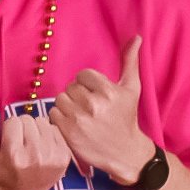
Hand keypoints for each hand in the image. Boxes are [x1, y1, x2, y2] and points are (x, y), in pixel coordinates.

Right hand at [0, 111, 71, 189]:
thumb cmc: (0, 177)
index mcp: (14, 155)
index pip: (14, 121)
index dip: (9, 129)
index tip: (8, 140)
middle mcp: (35, 155)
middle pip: (29, 119)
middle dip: (23, 128)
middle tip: (20, 141)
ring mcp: (53, 157)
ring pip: (44, 123)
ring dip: (37, 130)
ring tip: (32, 144)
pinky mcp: (65, 157)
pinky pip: (57, 131)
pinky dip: (50, 136)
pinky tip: (43, 148)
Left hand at [48, 36, 155, 185]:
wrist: (125, 152)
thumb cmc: (126, 117)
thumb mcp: (132, 88)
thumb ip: (131, 61)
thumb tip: (136, 37)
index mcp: (108, 91)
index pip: (83, 75)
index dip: (88, 85)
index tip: (96, 96)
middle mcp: (94, 104)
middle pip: (70, 87)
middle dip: (78, 95)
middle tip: (89, 108)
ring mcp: (79, 119)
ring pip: (60, 99)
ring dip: (67, 106)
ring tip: (80, 115)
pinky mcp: (68, 132)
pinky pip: (53, 114)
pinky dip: (59, 118)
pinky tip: (72, 124)